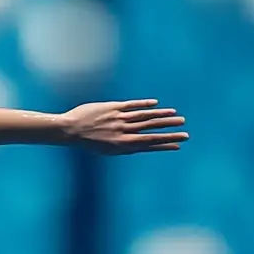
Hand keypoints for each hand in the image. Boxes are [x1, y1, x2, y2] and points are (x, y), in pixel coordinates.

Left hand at [62, 100, 187, 152]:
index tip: (179, 144)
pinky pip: (132, 105)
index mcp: (123, 145)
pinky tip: (156, 103)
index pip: (149, 144)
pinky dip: (144, 104)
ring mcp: (119, 119)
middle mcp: (123, 132)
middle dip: (169, 128)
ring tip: (175, 114)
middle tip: (184, 127)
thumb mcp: (108, 150)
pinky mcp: (112, 107)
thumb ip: (125, 146)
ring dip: (161, 115)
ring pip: (144, 116)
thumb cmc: (88, 143)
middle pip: (151, 129)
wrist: (69, 131)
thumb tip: (142, 146)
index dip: (165, 143)